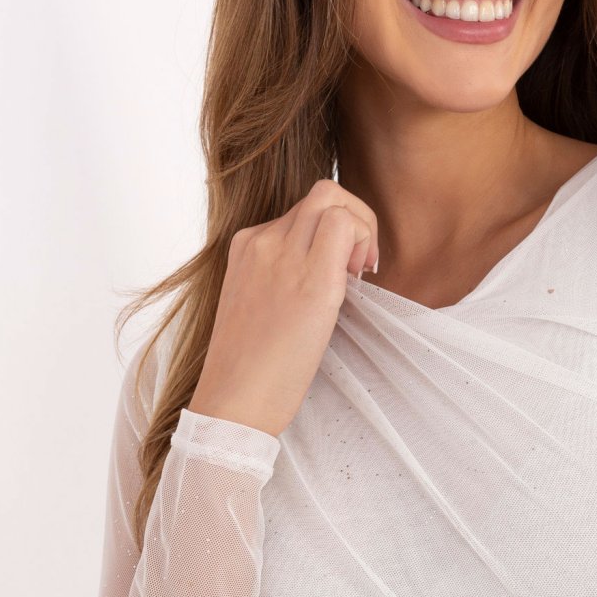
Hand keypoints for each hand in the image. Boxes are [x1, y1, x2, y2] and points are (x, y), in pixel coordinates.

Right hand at [188, 178, 378, 437]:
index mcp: (246, 246)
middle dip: (354, 218)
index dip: (334, 227)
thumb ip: (285, 274)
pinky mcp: (311, 279)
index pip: (303, 210)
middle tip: (362, 265)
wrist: (234, 401)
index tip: (345, 265)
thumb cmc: (251, 366)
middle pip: (322, 194)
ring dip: (361, 226)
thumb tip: (332, 264)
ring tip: (361, 272)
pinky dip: (363, 240)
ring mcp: (283, 255)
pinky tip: (360, 278)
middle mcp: (261, 241)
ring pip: (333, 198)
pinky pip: (344, 224)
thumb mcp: (259, 303)